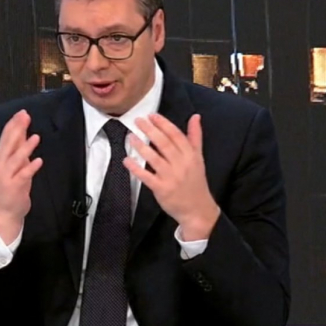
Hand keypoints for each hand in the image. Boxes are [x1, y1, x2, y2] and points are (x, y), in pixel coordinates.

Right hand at [0, 110, 42, 243]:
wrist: (7, 209)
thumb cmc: (13, 184)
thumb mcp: (17, 163)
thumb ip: (19, 147)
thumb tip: (24, 129)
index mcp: (2, 156)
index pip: (6, 137)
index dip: (13, 124)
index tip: (22, 113)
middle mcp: (2, 164)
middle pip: (8, 144)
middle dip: (17, 130)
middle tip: (25, 117)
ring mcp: (7, 176)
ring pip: (15, 159)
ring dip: (25, 148)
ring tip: (36, 137)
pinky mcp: (14, 187)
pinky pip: (23, 176)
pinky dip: (30, 168)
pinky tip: (39, 161)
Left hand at [124, 113, 219, 240]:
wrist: (198, 209)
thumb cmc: (196, 182)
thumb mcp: (198, 158)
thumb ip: (195, 137)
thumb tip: (195, 116)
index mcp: (190, 155)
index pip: (176, 135)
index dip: (163, 124)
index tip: (152, 115)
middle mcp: (181, 164)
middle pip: (164, 144)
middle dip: (150, 130)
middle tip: (138, 120)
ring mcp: (171, 177)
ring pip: (154, 158)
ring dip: (141, 146)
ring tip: (131, 136)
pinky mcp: (162, 189)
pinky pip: (146, 176)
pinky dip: (136, 168)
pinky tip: (127, 160)